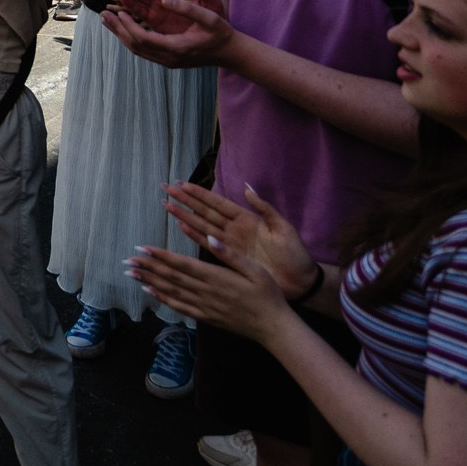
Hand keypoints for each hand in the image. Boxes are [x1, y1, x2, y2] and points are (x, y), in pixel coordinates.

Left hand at [102, 0, 235, 68]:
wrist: (231, 53)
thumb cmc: (221, 33)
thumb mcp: (209, 16)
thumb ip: (187, 8)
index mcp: (177, 47)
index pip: (143, 39)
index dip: (128, 26)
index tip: (119, 12)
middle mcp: (169, 58)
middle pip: (136, 46)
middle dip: (119, 30)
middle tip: (104, 14)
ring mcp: (169, 62)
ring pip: (138, 51)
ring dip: (121, 35)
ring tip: (107, 21)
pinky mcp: (169, 60)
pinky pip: (144, 51)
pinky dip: (131, 39)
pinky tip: (124, 29)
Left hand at [129, 238, 293, 343]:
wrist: (273, 327)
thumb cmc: (268, 295)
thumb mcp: (255, 269)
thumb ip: (230, 254)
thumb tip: (209, 236)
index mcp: (217, 277)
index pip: (182, 264)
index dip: (160, 256)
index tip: (142, 248)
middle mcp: (206, 292)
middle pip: (171, 277)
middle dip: (148, 267)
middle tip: (127, 259)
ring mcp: (204, 307)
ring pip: (171, 292)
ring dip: (149, 281)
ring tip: (131, 274)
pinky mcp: (206, 317)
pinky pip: (180, 308)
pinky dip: (163, 299)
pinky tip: (150, 292)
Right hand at [161, 181, 319, 299]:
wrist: (300, 282)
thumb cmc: (295, 254)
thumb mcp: (283, 228)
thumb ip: (264, 208)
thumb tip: (247, 187)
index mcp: (247, 219)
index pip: (218, 202)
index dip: (200, 193)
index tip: (182, 183)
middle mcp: (234, 229)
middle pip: (205, 211)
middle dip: (186, 200)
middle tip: (166, 188)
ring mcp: (230, 244)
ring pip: (202, 225)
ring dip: (184, 215)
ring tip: (167, 205)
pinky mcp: (229, 258)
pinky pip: (207, 244)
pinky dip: (194, 236)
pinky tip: (180, 227)